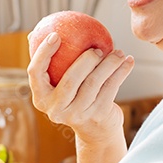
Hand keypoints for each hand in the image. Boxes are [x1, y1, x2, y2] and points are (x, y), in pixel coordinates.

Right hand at [27, 32, 133, 146]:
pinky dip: (121, 72)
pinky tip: (128, 61)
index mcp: (41, 98)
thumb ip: (48, 60)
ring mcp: (77, 114)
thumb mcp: (58, 82)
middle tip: (97, 49)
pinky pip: (110, 88)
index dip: (43, 53)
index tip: (55, 35)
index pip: (35, 72)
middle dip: (86, 60)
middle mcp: (56, 109)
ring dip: (109, 64)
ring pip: (94, 83)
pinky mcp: (97, 115)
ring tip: (118, 52)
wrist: (95, 129)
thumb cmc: (73, 96)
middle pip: (70, 80)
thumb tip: (35, 33)